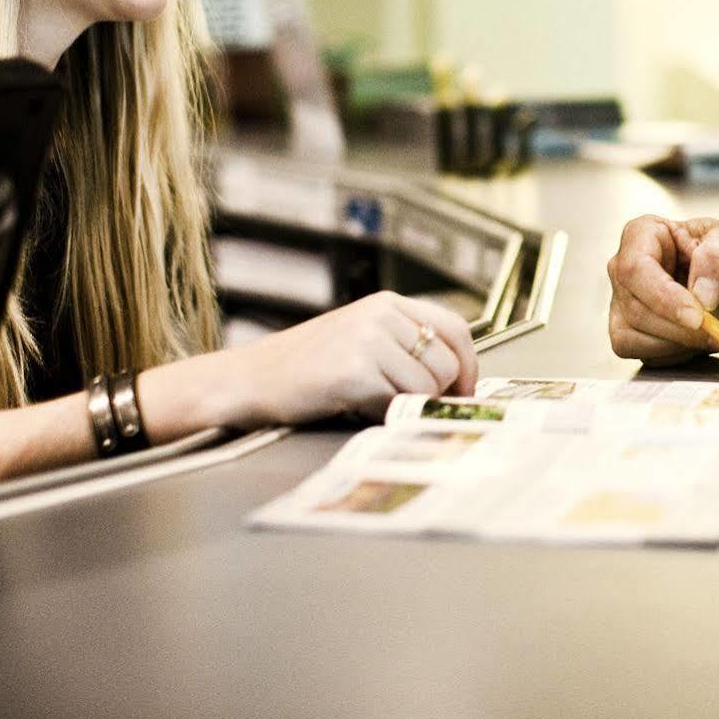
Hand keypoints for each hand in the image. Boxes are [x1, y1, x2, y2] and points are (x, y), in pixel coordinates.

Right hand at [211, 291, 478, 427]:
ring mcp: (367, 341)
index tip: (466, 392)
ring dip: (405, 405)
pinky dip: (383, 414)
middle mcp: (381, 315)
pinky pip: (395, 403)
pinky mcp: (353, 372)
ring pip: (425, 387)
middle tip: (407, 405)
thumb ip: (405, 346)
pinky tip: (356, 407)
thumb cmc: (305, 367)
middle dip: (434, 394)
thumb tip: (458, 380)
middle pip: (446, 364)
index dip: (469, 366)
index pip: (455, 329)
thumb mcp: (361, 338)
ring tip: (371, 402)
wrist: (249, 380)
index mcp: (387, 304)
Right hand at [607, 215, 718, 361]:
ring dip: (678, 342)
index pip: (635, 268)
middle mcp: (628, 268)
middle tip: (716, 327)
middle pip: (634, 308)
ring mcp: (627, 303)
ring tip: (710, 330)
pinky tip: (697, 339)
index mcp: (645, 234)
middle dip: (679, 326)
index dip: (663, 297)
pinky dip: (675, 354)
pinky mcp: (635, 333)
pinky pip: (644, 356)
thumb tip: (700, 293)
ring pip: (632, 336)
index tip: (697, 314)